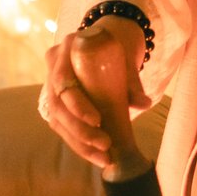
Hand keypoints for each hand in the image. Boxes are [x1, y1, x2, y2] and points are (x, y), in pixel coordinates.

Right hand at [39, 15, 149, 171]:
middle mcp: (54, 65)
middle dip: (80, 131)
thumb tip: (144, 103)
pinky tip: (95, 155)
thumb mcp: (126, 57)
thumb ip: (132, 80)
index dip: (77, 105)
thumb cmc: (120, 44)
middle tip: (104, 146)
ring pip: (57, 119)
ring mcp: (52, 83)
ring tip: (103, 158)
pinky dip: (78, 142)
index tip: (97, 121)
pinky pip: (62, 124)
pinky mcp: (58, 100)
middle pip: (58, 106)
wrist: (113, 36)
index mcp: (67, 49)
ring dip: (79, 143)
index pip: (63, 82)